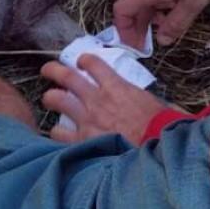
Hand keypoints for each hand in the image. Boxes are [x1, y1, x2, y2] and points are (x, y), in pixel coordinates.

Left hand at [40, 55, 172, 144]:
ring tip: (48, 99)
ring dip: (49, 97)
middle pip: (67, 76)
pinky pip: (59, 133)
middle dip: (54, 70)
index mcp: (116, 87)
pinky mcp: (82, 140)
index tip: (82, 62)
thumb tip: (146, 101)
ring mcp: (87, 119)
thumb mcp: (155, 103)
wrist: (157, 148)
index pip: (93, 63)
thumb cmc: (161, 127)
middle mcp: (97, 99)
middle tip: (48, 70)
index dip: (84, 60)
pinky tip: (57, 133)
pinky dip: (56, 132)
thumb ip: (141, 98)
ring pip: (57, 100)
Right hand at [112, 0, 209, 46]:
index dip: (125, 32)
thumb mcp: (193, 2)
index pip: (121, 12)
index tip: (137, 46)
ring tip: (168, 23)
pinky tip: (175, 4)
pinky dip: (157, 2)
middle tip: (150, 42)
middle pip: (131, 7)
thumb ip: (176, 24)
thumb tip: (163, 41)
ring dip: (151, 14)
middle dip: (139, 27)